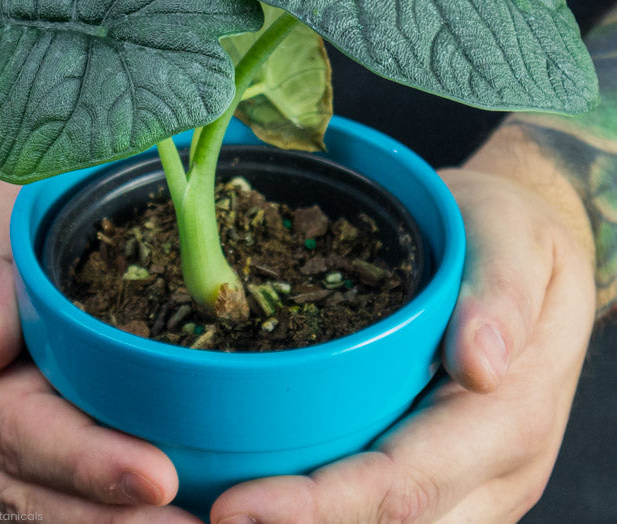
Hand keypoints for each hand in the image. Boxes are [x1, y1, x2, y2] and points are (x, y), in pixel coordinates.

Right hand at [0, 176, 200, 522]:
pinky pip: (50, 499)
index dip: (87, 462)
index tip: (157, 479)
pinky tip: (155, 520)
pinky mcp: (21, 445)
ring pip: (41, 510)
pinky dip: (99, 519)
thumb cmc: (2, 220)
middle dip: (112, 519)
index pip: (21, 430)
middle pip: (33, 490)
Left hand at [210, 157, 595, 521]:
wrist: (532, 254)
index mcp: (507, 419)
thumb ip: (501, 295)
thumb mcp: (513, 241)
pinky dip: (324, 512)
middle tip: (202, 516)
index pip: (405, 486)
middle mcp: (491, 471)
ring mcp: (470, 480)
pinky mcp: (447, 471)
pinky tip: (269, 494)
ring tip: (214, 511)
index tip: (236, 506)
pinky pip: (386, 510)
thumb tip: (480, 362)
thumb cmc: (515, 238)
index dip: (320, 507)